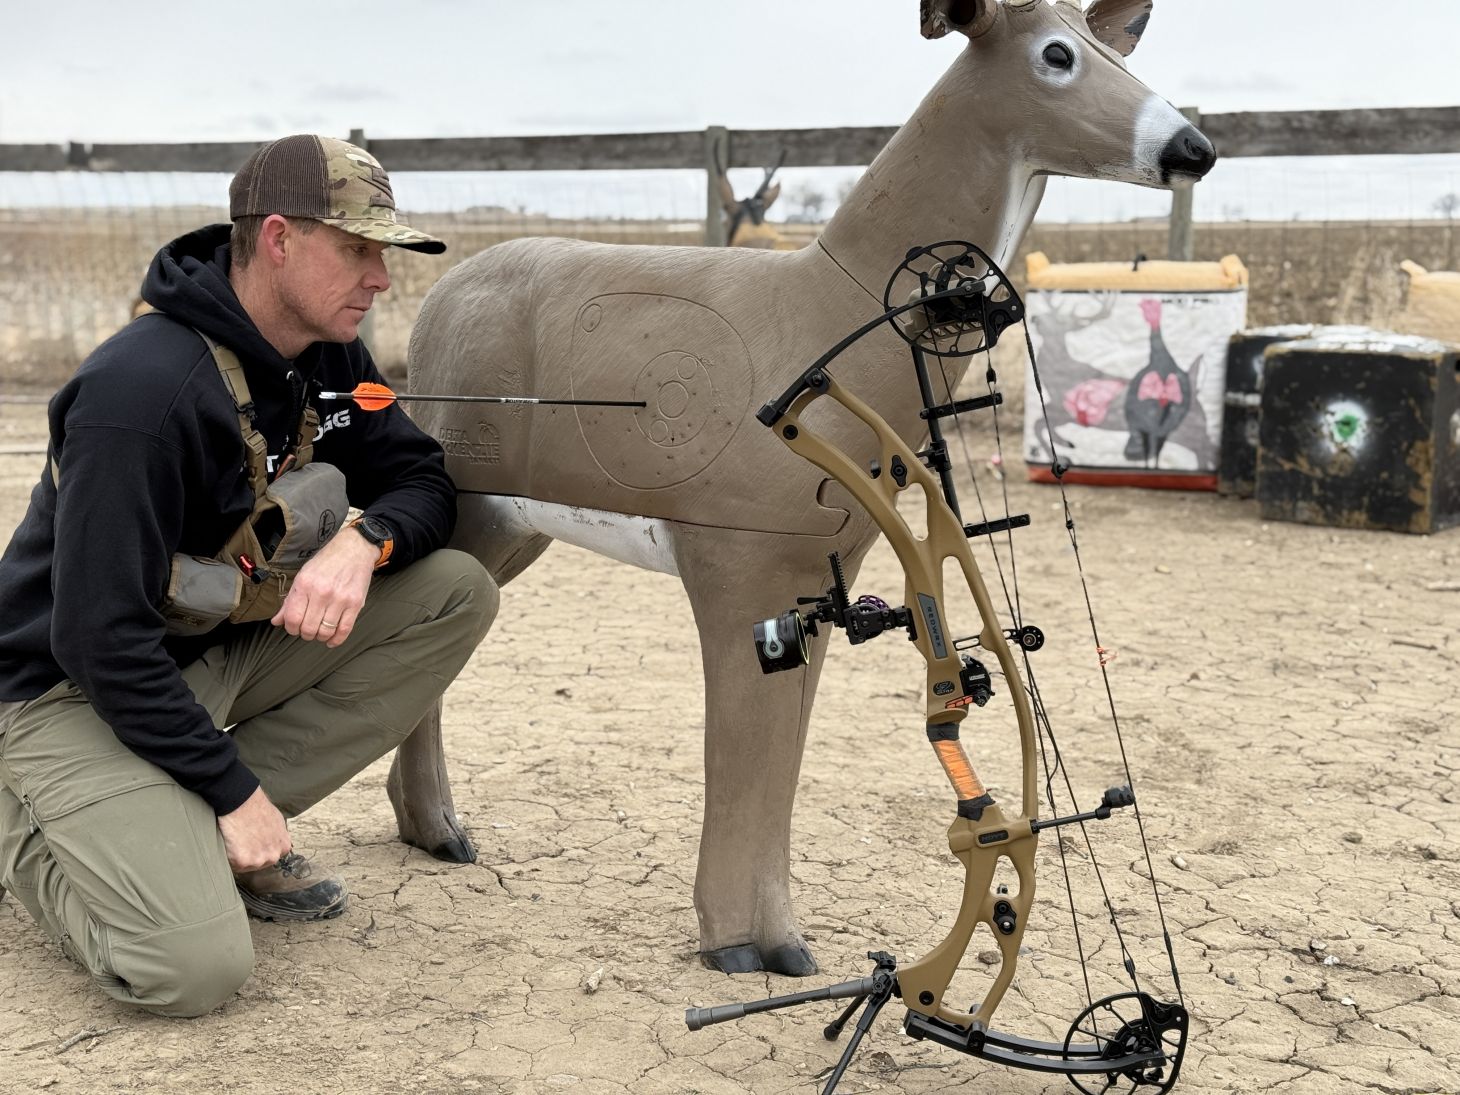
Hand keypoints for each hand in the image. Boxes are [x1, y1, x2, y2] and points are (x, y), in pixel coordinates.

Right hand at [217, 786, 291, 872]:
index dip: (259, 850)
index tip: (252, 843)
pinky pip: (232, 865)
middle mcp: (274, 856)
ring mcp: (259, 860)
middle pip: (259, 863)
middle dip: (250, 855)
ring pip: (245, 866)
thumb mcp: (277, 821)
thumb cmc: (256, 807)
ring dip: (238, 857)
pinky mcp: (243, 861)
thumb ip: (277, 836)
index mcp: (284, 846)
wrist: (242, 801)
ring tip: (235, 839)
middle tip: (241, 840)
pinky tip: (229, 842)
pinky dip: (228, 856)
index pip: (271, 856)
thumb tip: (272, 840)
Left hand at [270, 525, 378, 646]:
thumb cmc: (327, 562)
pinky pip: (345, 630)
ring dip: (320, 637)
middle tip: (307, 630)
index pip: (292, 618)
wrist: (354, 549)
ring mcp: (340, 599)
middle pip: (308, 628)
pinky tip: (331, 640)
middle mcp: (322, 592)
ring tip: (319, 632)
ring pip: (325, 631)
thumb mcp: (303, 576)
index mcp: (305, 584)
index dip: (291, 628)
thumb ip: (290, 600)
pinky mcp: (355, 604)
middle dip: (305, 634)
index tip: (294, 628)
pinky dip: (336, 640)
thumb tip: (277, 621)